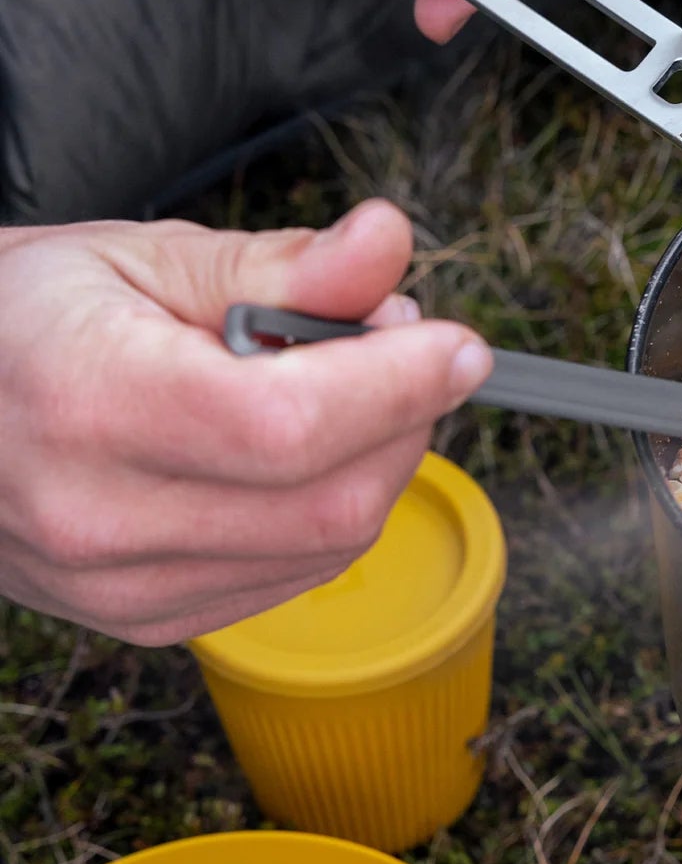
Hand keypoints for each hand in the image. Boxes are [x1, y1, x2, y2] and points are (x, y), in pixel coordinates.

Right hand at [0, 201, 493, 644]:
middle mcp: (104, 518)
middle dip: (406, 417)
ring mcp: (128, 586)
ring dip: (381, 460)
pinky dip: (338, 506)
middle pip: (334, 499)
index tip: (457, 344)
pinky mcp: (154, 619)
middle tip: (398, 344)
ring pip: (333, 543)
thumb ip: (279, 264)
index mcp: (91, 403)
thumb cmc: (22, 320)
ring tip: (346, 385)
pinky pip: (300, 571)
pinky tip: (309, 449)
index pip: (290, 424)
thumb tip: (387, 244)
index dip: (398, 383)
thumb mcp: (142, 256)